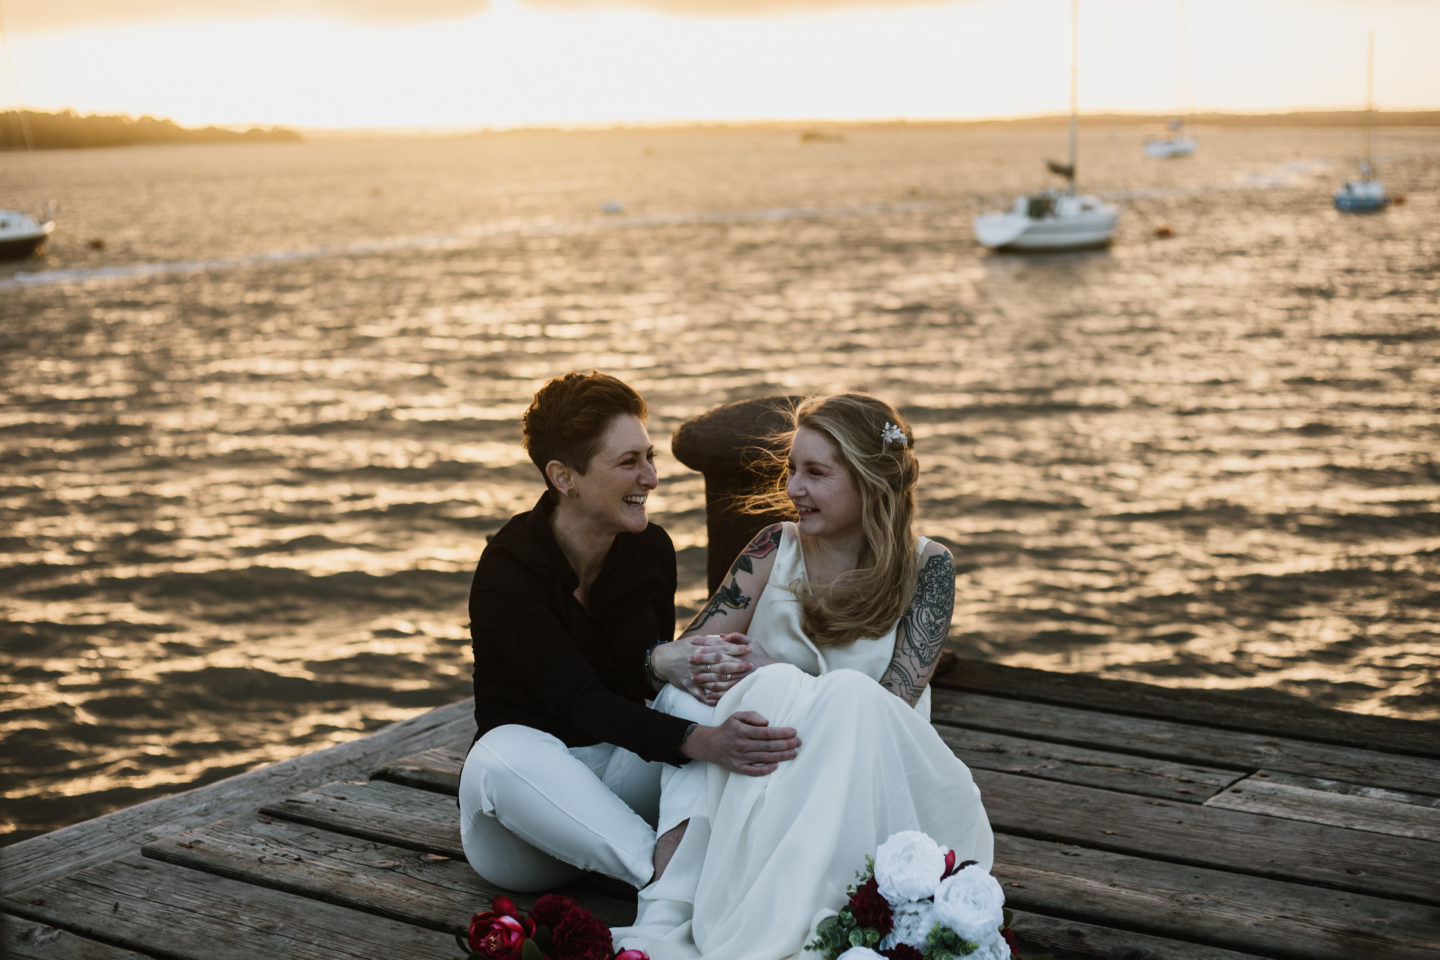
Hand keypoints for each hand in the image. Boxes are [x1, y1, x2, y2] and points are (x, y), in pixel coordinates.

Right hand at [657, 633, 755, 704]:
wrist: (662, 659)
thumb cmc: (682, 648)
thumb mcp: (695, 640)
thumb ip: (712, 640)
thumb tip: (728, 638)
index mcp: (701, 648)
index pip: (722, 648)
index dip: (736, 649)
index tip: (749, 649)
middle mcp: (698, 660)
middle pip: (720, 663)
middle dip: (736, 664)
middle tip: (751, 665)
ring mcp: (693, 673)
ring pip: (712, 678)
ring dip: (727, 681)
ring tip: (741, 682)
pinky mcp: (687, 685)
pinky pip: (699, 694)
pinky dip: (708, 698)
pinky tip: (719, 702)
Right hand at [681, 710, 800, 775]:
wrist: (710, 744)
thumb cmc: (727, 729)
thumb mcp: (736, 716)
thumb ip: (752, 715)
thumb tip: (766, 722)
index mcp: (742, 731)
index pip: (766, 733)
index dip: (781, 733)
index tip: (794, 732)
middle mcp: (742, 745)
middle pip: (768, 746)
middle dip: (786, 744)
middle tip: (799, 743)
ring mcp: (740, 758)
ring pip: (764, 758)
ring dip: (781, 756)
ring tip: (794, 753)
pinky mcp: (738, 768)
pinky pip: (753, 771)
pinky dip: (765, 770)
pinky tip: (776, 766)